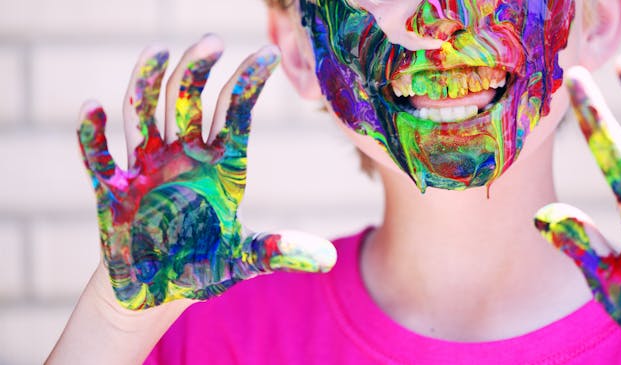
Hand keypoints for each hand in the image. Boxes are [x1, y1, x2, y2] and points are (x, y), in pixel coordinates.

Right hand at [78, 35, 336, 310]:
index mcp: (219, 167)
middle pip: (187, 103)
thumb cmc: (200, 267)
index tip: (267, 54)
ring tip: (158, 49)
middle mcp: (183, 158)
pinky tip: (91, 108)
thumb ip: (276, 251)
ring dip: (148, 84)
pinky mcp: (112, 192)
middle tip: (212, 42)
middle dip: (197, 72)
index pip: (234, 114)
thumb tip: (327, 258)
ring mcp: (146, 171)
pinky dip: (93, 135)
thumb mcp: (242, 259)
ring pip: (144, 115)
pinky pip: (99, 157)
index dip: (248, 84)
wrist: (155, 293)